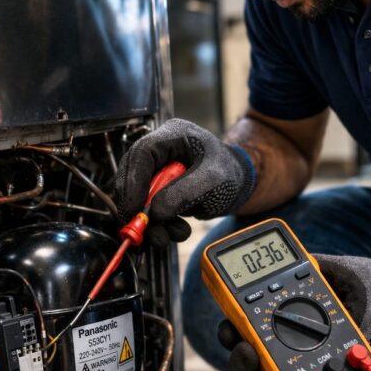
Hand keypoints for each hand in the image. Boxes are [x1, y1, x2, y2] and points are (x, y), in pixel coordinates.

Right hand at [114, 119, 254, 246]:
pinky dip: (158, 226)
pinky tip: (176, 230)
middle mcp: (160, 152)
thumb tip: (155, 212)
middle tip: (140, 229)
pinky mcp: (158, 190)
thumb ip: (184, 193)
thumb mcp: (213, 181)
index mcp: (173, 136)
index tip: (134, 208)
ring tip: (169, 234)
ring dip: (150, 222)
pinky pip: (147, 210)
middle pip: (132, 176)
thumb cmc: (230, 174)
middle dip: (136, 206)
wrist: (238, 185)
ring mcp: (157, 172)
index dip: (133, 181)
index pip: (142, 153)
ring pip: (137, 197)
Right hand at [219, 255, 370, 370]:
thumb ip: (306, 269)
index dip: (230, 337)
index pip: (244, 338)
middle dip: (240, 367)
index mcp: (282, 329)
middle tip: (248, 353)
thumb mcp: (332, 274)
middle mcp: (289, 358)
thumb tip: (284, 263)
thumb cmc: (369, 289)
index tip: (231, 328)